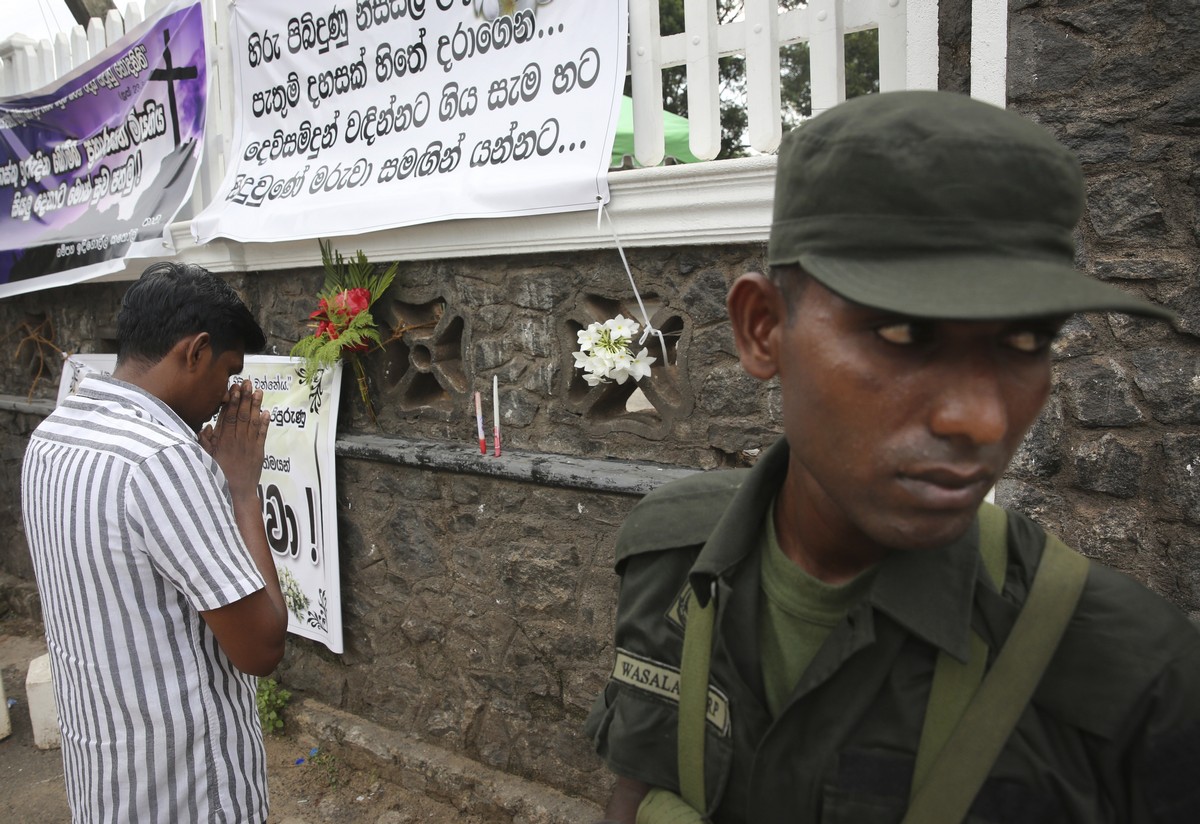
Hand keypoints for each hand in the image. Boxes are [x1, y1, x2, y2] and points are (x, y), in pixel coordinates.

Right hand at [201, 379, 268, 498]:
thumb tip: (205, 427)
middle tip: (248, 383)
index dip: (231, 401)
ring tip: (258, 391)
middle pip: (240, 415)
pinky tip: (266, 412)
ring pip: (252, 422)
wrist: (236, 492)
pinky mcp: (259, 452)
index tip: (234, 388)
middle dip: (244, 398)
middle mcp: (236, 441)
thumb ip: (205, 443)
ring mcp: (249, 445)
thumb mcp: (207, 459)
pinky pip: (262, 434)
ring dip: (256, 406)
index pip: (227, 417)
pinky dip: (265, 423)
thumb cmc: (219, 475)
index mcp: (223, 441)